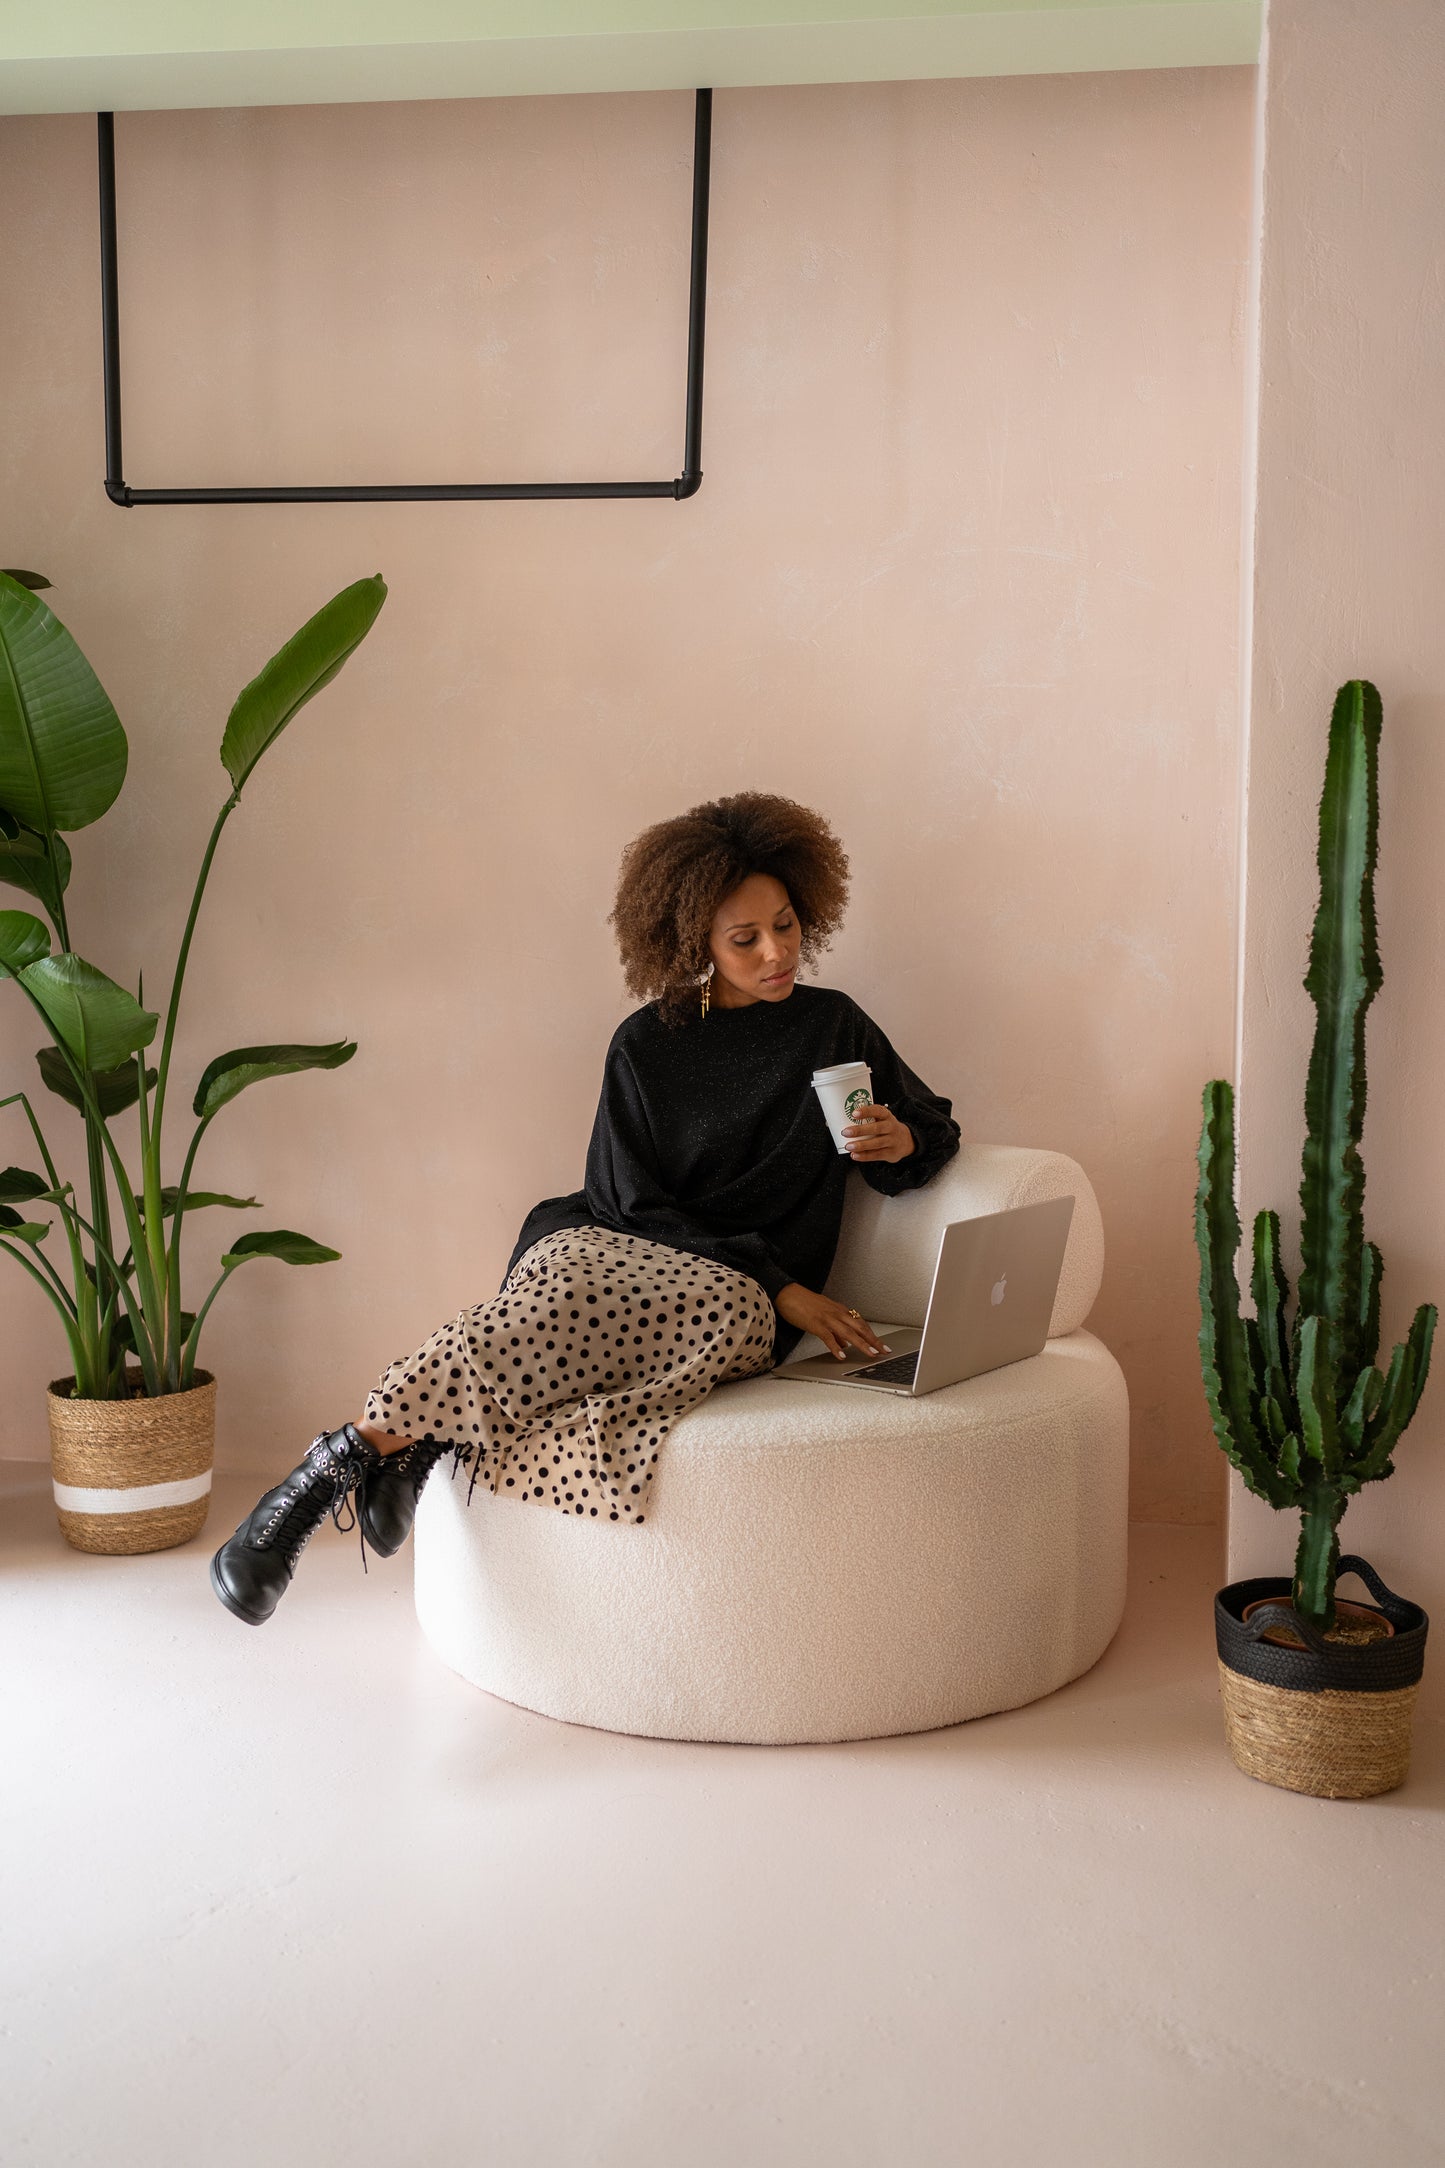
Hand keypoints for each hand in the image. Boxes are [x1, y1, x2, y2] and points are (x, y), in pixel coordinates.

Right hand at [775, 1283, 891, 1361]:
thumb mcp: (823, 1315)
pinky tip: (841, 1356)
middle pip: (860, 1328)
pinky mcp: (815, 1323)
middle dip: (873, 1340)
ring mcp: (827, 1318)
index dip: (872, 1335)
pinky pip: (828, 1337)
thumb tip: (845, 1345)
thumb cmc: (803, 1303)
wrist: (787, 1293)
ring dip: (861, 1344)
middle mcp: (837, 1313)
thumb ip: (835, 1330)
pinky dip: (835, 1347)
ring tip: (870, 1354)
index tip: (882, 1345)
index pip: (861, 1324)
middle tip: (884, 1351)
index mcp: (840, 1310)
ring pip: (848, 1332)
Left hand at [842, 1101, 914, 1163]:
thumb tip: (837, 1121)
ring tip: (849, 1146)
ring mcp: (892, 1141)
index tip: (854, 1113)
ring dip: (861, 1145)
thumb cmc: (885, 1127)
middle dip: (860, 1130)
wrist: (906, 1141)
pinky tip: (855, 1155)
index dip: (866, 1111)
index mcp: (887, 1116)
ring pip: (877, 1143)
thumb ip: (866, 1119)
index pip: (878, 1111)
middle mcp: (891, 1127)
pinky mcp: (891, 1153)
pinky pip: (877, 1155)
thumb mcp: (881, 1119)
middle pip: (876, 1128)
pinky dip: (865, 1156)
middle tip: (845, 1132)